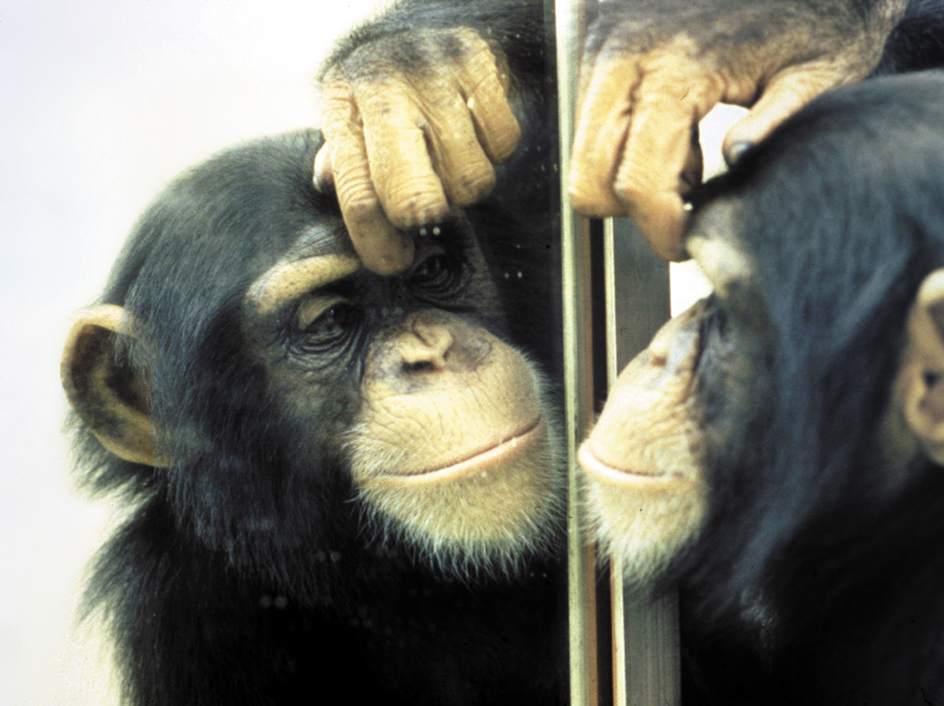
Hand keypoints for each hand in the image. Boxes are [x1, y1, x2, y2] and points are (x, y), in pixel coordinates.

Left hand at [316, 28, 520, 274]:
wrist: (431, 19)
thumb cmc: (390, 88)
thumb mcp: (354, 120)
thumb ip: (344, 164)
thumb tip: (332, 190)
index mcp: (343, 108)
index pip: (358, 197)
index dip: (379, 243)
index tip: (397, 260)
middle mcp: (382, 87)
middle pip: (412, 196)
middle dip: (427, 215)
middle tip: (432, 207)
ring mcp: (431, 73)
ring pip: (468, 180)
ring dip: (466, 183)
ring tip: (453, 158)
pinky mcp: (477, 62)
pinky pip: (504, 143)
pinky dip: (497, 149)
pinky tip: (478, 131)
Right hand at [568, 0, 904, 260]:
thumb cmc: (816, 6)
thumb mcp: (821, 70)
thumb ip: (776, 124)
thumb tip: (733, 164)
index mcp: (679, 65)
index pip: (637, 181)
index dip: (659, 228)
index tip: (685, 243)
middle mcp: (625, 53)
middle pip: (589, 175)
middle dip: (632, 206)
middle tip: (689, 196)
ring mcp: (605, 47)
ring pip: (582, 151)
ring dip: (627, 173)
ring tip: (688, 152)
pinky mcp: (601, 44)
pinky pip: (590, 121)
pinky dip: (624, 142)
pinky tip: (675, 126)